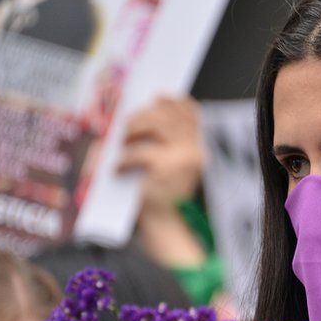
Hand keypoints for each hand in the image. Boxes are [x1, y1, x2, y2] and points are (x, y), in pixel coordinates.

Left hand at [120, 96, 207, 267]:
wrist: (167, 222)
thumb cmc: (167, 190)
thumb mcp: (176, 159)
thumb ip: (173, 136)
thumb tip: (156, 105)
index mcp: (203, 144)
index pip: (191, 111)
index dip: (174, 101)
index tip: (158, 98)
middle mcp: (197, 147)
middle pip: (168, 115)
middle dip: (144, 116)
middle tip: (127, 127)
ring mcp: (183, 156)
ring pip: (153, 125)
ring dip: (132, 131)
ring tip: (123, 143)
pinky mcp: (165, 167)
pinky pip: (138, 152)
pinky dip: (123, 159)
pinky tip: (117, 168)